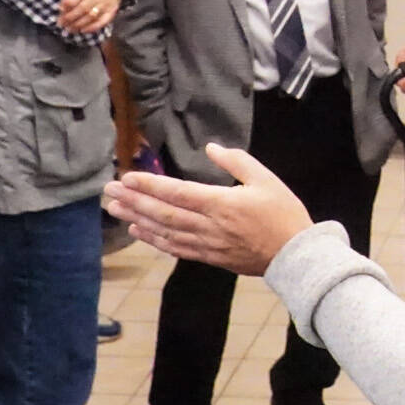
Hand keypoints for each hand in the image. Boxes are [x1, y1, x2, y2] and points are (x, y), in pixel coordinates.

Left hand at [57, 0, 125, 34]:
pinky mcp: (111, 11)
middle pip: (82, 9)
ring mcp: (106, 4)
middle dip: (70, 17)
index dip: (67, 4)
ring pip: (91, 17)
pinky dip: (93, 28)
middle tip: (60, 22)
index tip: (60, 8)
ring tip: (68, 29)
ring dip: (78, 24)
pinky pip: (103, 21)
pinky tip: (83, 30)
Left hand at [102, 141, 315, 273]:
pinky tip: (139, 232)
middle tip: (109, 191)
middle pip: (163, 212)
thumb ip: (237, 161)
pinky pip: (175, 248)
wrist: (295, 255)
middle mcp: (208, 225)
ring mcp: (207, 244)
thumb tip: (211, 147)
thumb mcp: (266, 179)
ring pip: (164, 231)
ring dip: (137, 220)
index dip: (150, 185)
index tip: (127, 177)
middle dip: (134, 201)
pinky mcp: (209, 257)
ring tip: (116, 210)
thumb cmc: (283, 214)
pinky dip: (154, 240)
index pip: (177, 192)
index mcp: (221, 203)